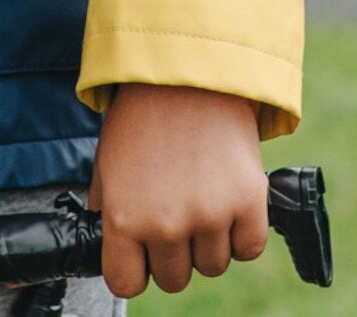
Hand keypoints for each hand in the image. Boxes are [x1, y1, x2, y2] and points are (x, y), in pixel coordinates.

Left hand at [89, 85, 269, 297]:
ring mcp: (209, 215)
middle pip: (174, 279)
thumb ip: (107, 205)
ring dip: (209, 243)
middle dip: (173, 255)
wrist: (190, 72)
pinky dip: (242, 234)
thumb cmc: (144, 113)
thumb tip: (110, 237)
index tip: (142, 256)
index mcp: (122, 217)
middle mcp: (164, 224)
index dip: (135, 269)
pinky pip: (249, 248)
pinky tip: (230, 206)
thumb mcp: (108, 160)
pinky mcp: (248, 202)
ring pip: (212, 266)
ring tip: (202, 203)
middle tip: (176, 219)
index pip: (126, 282)